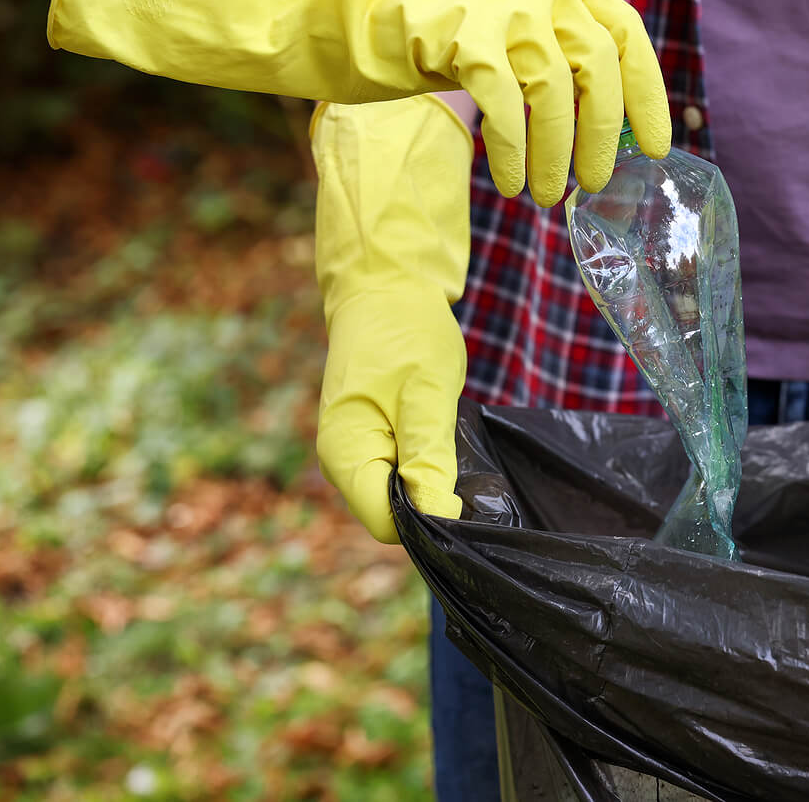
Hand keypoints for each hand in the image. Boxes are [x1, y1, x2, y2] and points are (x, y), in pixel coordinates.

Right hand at [48, 0, 670, 205]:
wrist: (348, 3)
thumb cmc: (433, 27)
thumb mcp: (507, 17)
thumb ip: (555, 44)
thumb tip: (607, 114)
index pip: (625, 33)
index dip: (646, 93)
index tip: (655, 145)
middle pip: (597, 69)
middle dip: (602, 136)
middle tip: (595, 183)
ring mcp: (501, 8)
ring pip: (554, 95)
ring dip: (554, 156)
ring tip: (543, 196)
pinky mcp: (462, 37)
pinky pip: (506, 108)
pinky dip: (513, 152)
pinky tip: (508, 182)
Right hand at [312, 96, 471, 542]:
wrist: (387, 286)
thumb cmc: (407, 334)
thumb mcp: (427, 395)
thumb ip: (429, 458)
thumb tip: (438, 519)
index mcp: (346, 452)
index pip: (386, 522)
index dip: (428, 518)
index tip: (465, 494)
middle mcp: (343, 459)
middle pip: (391, 514)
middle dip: (431, 501)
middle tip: (466, 461)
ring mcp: (356, 450)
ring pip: (399, 495)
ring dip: (430, 480)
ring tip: (454, 441)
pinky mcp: (371, 439)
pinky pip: (400, 471)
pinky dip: (426, 463)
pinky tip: (444, 438)